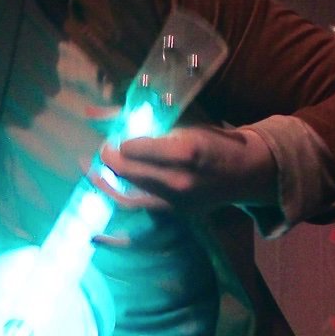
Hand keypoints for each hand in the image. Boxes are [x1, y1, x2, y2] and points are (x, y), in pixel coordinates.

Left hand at [92, 124, 275, 246]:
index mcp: (183, 150)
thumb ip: (134, 116)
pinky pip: (139, 220)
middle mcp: (179, 180)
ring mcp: (177, 203)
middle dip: (108, 159)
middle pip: (127, 172)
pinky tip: (97, 220)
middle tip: (101, 150)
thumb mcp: (179, 117)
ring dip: (103, 185)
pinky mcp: (175, 216)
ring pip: (127, 198)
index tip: (115, 137)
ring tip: (89, 171)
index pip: (132, 148)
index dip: (118, 141)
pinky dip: (117, 217)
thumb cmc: (211, 137)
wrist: (245, 170)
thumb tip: (89, 115)